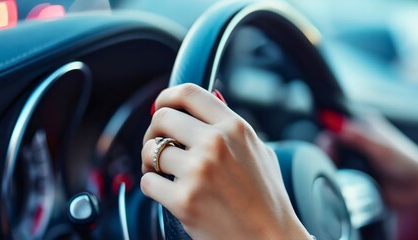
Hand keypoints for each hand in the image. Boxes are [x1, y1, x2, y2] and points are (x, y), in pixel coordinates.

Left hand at [140, 84, 309, 239]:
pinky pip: (148, 182)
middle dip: (154, 131)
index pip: (188, 93)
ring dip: (151, 161)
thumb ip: (233, 127)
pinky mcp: (184, 199)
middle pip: (162, 117)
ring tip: (164, 173)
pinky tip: (168, 192)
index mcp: (234, 127)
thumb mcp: (259, 151)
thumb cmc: (267, 198)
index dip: (166, 97)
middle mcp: (215, 143)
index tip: (160, 107)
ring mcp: (198, 171)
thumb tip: (211, 101)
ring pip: (150, 151)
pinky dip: (153, 187)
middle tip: (158, 145)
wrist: (269, 238)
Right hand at [333, 110, 417, 221]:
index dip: (328, 135)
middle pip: (330, 141)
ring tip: (339, 172)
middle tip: (334, 162)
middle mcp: (358, 139)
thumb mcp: (381, 149)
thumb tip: (333, 121)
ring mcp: (356, 157)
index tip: (329, 148)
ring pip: (331, 157)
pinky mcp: (355, 173)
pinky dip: (336, 176)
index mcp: (364, 125)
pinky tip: (341, 181)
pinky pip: (337, 173)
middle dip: (327, 152)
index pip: (334, 123)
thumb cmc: (407, 164)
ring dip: (331, 165)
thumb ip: (357, 136)